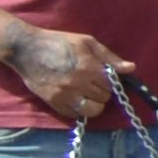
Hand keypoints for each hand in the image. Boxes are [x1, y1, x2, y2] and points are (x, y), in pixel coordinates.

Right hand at [0, 19, 129, 122]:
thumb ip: (109, 57)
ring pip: (92, 110)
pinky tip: (75, 99)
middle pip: (104, 98)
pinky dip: (78, 110)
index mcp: (89, 67)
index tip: (104, 78)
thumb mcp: (87, 42)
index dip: (111, 82)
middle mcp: (78, 83)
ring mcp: (64, 94)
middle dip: (102, 92)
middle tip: (93, 84)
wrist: (26, 48)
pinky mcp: (53, 102)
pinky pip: (74, 115)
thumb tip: (131, 68)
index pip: (112, 85)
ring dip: (94, 104)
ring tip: (88, 95)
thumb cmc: (58, 42)